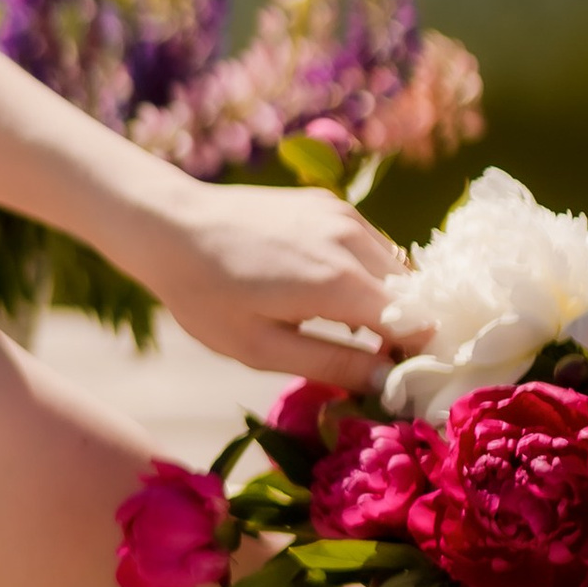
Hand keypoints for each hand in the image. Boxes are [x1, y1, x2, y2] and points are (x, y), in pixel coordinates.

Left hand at [128, 180, 399, 389]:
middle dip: (404, 332)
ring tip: (343, 330)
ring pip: (398, 269)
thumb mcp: (261, 348)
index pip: (418, 324)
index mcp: (338, 280)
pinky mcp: (332, 203)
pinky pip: (373, 246)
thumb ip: (331, 365)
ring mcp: (344, 214)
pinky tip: (329, 294)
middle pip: (416, 296)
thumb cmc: (206, 294)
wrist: (170, 224)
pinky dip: (368, 275)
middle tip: (369, 363)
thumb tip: (386, 382)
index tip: (394, 383)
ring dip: (388, 302)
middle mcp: (352, 239)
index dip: (413, 358)